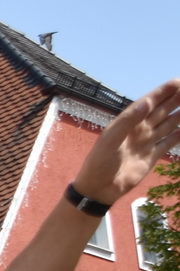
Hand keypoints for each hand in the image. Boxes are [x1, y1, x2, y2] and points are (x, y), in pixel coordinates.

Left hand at [73, 78, 179, 203]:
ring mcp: (147, 142)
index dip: (164, 91)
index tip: (179, 81)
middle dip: (177, 99)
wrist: (99, 189)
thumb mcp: (111, 140)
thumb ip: (128, 121)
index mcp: (128, 122)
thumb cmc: (99, 163)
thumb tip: (147, 102)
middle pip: (163, 109)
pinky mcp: (152, 156)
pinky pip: (169, 142)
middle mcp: (140, 129)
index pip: (150, 101)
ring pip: (169, 123)